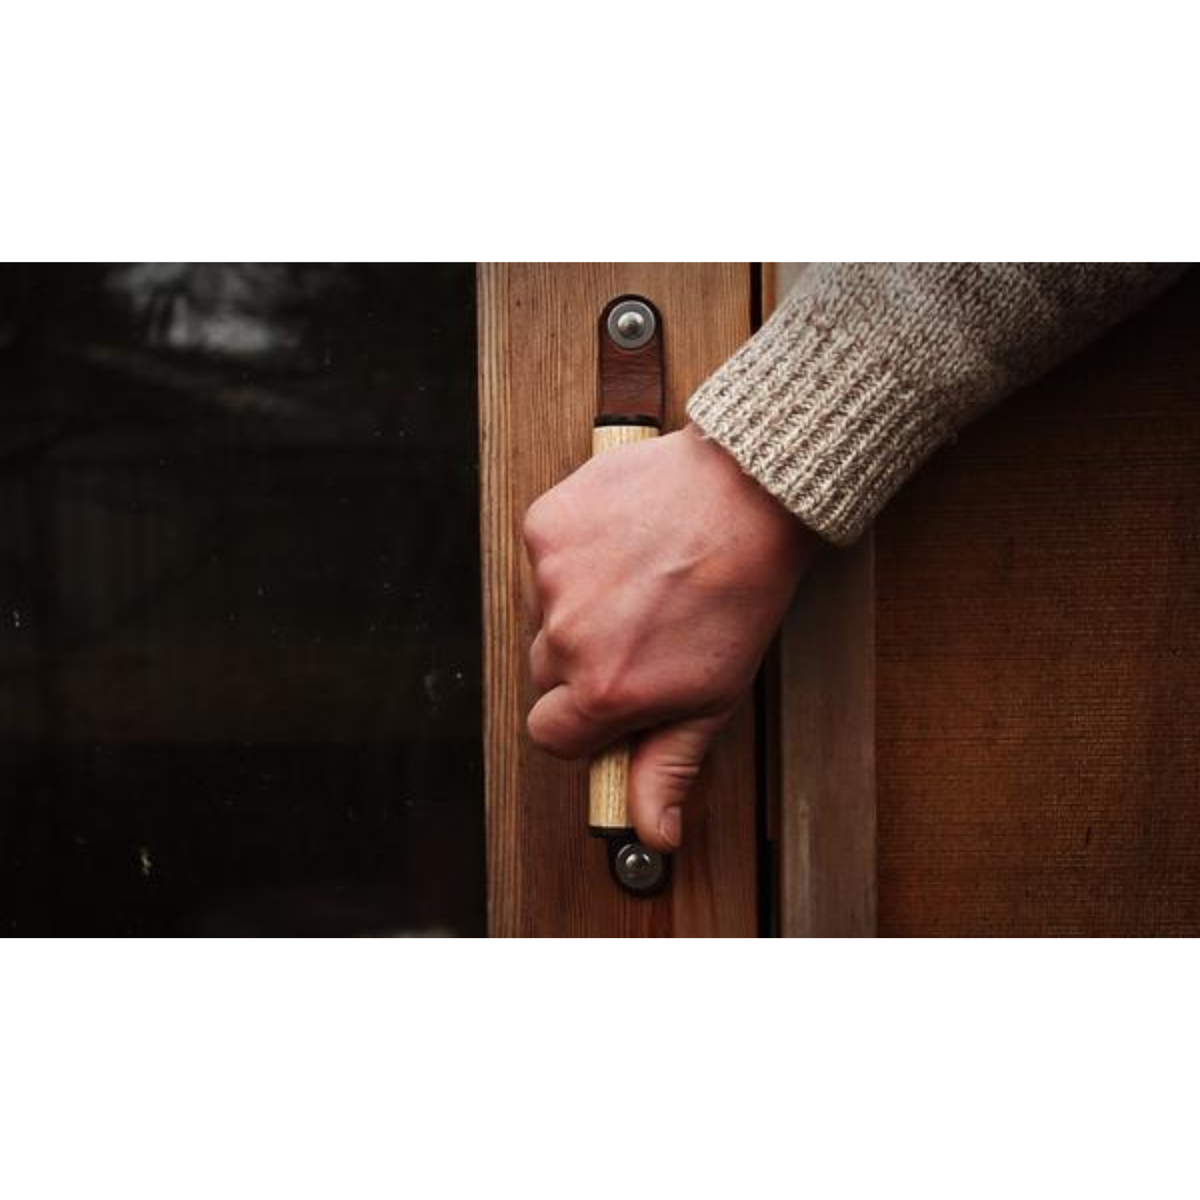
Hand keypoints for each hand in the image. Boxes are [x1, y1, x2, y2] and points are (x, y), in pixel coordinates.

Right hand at [523, 423, 815, 850]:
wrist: (749, 494)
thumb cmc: (742, 594)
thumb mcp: (713, 695)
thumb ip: (667, 766)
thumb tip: (650, 835)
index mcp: (604, 690)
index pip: (551, 734)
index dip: (584, 720)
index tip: (613, 696)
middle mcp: (567, 636)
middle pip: (546, 673)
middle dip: (583, 662)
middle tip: (640, 631)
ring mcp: (551, 576)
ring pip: (543, 612)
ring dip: (578, 604)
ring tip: (638, 580)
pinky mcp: (545, 525)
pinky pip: (541, 557)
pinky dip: (573, 553)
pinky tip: (622, 543)